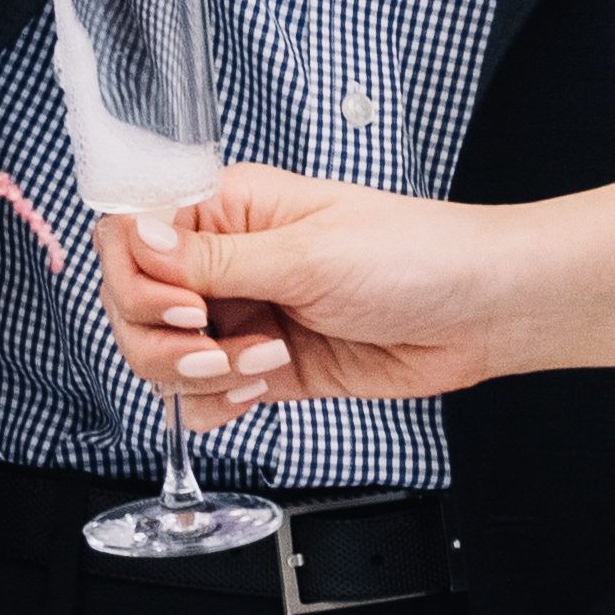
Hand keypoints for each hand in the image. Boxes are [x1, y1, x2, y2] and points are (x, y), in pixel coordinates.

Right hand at [114, 163, 524, 418]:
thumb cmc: (415, 256)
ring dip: (199, 374)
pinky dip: (216, 404)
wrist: (482, 313)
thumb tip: (138, 238)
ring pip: (164, 356)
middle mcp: (226, 261)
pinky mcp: (265, 366)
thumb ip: (215, 259)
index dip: (139, 281)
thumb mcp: (308, 254)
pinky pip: (205, 395)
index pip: (131, 238)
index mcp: (228, 209)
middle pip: (136, 307)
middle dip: (166, 340)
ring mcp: (244, 316)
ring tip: (262, 364)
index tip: (184, 307)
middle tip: (218, 345)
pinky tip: (259, 390)